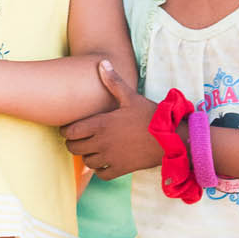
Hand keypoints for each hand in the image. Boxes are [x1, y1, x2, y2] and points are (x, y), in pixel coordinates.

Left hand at [60, 60, 163, 178]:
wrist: (171, 138)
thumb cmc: (150, 115)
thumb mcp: (130, 97)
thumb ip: (113, 82)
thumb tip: (102, 62)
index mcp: (101, 124)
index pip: (70, 132)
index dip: (66, 131)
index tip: (70, 129)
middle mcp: (102, 142)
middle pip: (73, 148)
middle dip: (73, 143)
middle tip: (79, 139)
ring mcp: (111, 157)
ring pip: (86, 162)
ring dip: (87, 156)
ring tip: (92, 150)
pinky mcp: (121, 169)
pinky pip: (101, 175)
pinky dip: (100, 170)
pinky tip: (105, 162)